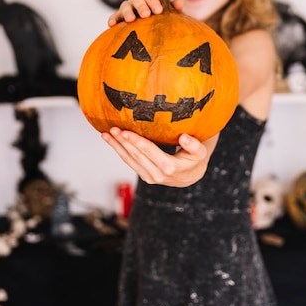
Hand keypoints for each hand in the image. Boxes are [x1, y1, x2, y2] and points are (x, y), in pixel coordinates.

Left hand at [102, 128, 216, 186]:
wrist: (191, 176)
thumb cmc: (194, 160)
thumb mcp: (199, 153)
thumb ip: (194, 145)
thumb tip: (184, 138)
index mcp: (169, 168)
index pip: (149, 152)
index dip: (136, 141)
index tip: (125, 132)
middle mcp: (157, 175)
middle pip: (136, 155)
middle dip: (123, 142)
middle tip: (113, 129)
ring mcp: (149, 177)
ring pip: (129, 160)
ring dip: (116, 147)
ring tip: (106, 134)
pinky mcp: (144, 175)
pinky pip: (129, 162)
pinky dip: (119, 151)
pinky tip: (111, 141)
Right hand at [108, 0, 182, 26]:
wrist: (152, 26)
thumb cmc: (162, 17)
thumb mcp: (169, 13)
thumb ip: (173, 8)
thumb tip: (179, 3)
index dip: (153, 0)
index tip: (158, 10)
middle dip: (141, 5)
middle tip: (146, 15)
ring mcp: (127, 7)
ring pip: (125, 5)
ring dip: (127, 11)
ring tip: (131, 19)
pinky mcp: (119, 16)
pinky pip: (115, 16)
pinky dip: (113, 18)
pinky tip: (111, 24)